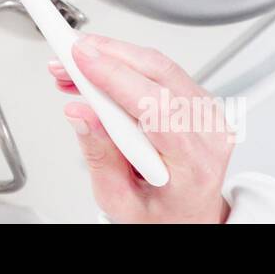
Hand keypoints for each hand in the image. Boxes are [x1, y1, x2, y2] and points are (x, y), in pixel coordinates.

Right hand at [48, 35, 233, 222]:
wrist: (188, 216)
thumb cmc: (160, 214)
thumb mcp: (119, 199)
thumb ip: (99, 156)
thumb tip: (80, 114)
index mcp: (192, 164)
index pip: (156, 108)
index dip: (115, 76)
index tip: (80, 58)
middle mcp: (208, 133)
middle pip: (158, 74)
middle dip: (105, 56)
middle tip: (65, 56)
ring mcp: (208, 113)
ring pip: (158, 65)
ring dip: (111, 57)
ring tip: (74, 68)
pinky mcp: (199, 100)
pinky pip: (162, 70)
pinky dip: (125, 65)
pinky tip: (98, 72)